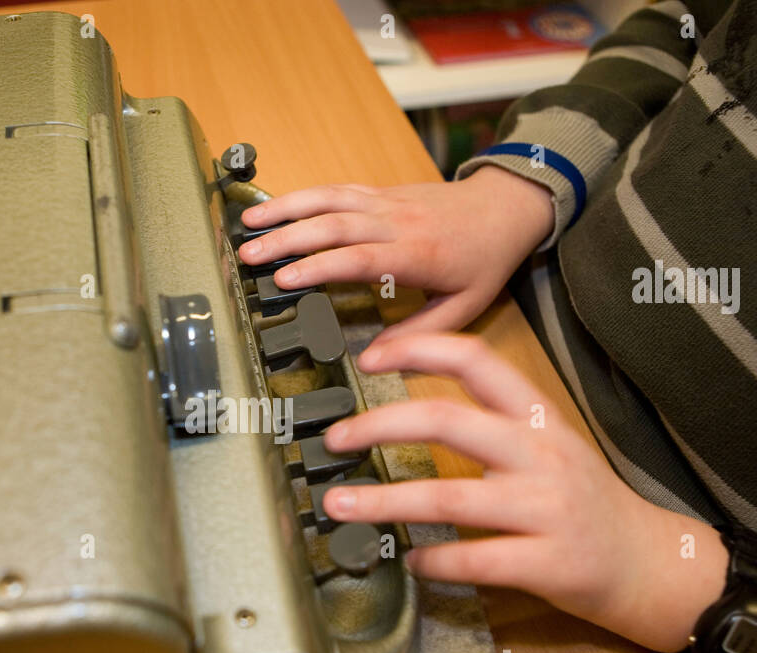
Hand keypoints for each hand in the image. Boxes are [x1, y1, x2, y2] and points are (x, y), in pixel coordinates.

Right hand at [238, 165, 552, 340]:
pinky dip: (303, 196)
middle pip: (333, 224)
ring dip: (286, 210)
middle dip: (287, 238)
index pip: (359, 258)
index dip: (319, 267)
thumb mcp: (465, 307)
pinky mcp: (381, 192)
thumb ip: (419, 334)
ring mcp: (387, 202)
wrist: (507, 207)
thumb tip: (372, 358)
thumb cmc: (486, 259)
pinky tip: (277, 207)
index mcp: (417, 254)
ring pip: (329, 200)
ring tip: (249, 224)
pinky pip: (337, 189)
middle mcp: (397, 222)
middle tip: (249, 255)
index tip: (285, 279)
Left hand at [320, 332, 728, 652]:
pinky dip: (433, 559)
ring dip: (385, 502)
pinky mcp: (548, 562)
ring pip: (449, 496)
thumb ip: (494, 426)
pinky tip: (410, 559)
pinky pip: (476, 557)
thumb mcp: (551, 446)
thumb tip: (412, 415)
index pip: (477, 361)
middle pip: (447, 420)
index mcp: (539, 418)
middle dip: (378, 425)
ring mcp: (546, 508)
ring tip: (342, 505)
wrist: (651, 564)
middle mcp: (541, 454)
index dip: (420, 348)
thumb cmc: (587, 504)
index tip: (370, 355)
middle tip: (334, 438)